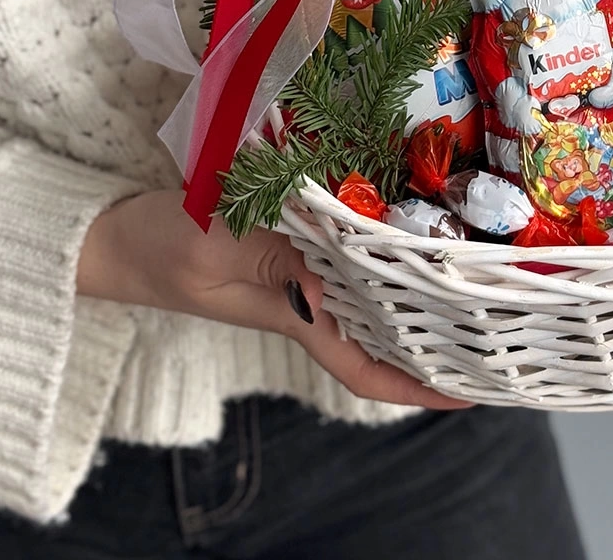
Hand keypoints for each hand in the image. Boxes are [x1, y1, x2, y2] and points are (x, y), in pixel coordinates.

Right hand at [77, 190, 467, 409]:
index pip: (367, 366)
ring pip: (375, 289)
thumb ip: (279, 261)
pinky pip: (350, 248)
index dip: (419, 386)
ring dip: (418, 288)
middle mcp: (310, 296)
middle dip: (435, 334)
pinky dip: (381, 241)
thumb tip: (339, 277)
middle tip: (495, 321)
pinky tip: (407, 220)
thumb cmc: (165, 247)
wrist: (117, 234)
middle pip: (384, 329)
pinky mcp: (292, 238)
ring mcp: (302, 269)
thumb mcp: (220, 248)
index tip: (471, 392)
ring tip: (472, 275)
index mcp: (297, 313)